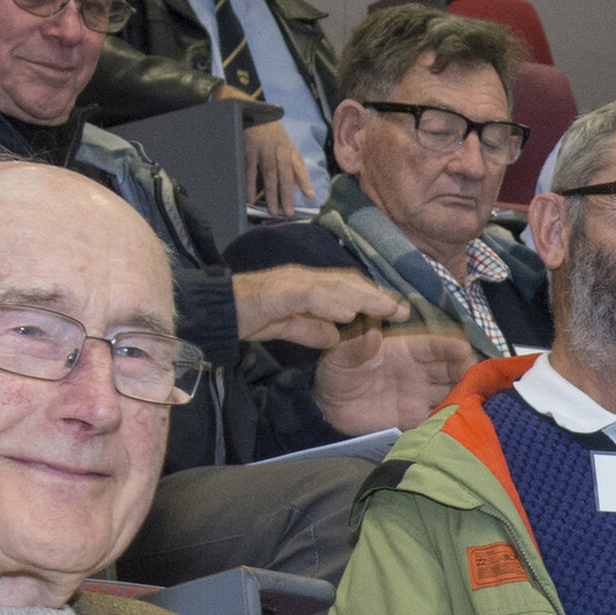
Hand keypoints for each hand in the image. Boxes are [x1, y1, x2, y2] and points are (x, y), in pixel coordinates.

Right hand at [234, 265, 409, 346]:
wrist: (211, 310)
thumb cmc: (247, 315)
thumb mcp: (285, 326)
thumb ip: (309, 329)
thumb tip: (335, 335)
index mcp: (307, 285)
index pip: (346, 288)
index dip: (373, 297)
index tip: (398, 310)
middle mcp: (302, 278)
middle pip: (346, 283)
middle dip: (376, 296)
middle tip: (404, 309)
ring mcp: (290, 282)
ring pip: (333, 286)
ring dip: (362, 298)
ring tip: (386, 309)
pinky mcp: (275, 293)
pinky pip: (307, 296)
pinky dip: (329, 304)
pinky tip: (347, 314)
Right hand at [239, 116, 308, 217]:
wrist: (251, 114)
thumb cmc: (271, 134)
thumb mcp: (285, 145)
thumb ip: (292, 164)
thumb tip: (301, 187)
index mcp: (289, 148)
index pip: (299, 166)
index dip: (304, 181)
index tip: (310, 196)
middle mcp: (279, 148)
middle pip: (285, 174)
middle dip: (287, 194)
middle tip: (289, 212)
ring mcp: (263, 148)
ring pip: (269, 174)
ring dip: (271, 194)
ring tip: (274, 211)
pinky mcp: (248, 149)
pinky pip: (250, 170)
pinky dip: (250, 185)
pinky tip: (251, 199)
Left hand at [314, 321, 471, 431]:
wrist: (327, 406)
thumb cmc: (336, 371)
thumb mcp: (341, 354)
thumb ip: (357, 346)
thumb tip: (372, 336)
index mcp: (404, 350)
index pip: (434, 346)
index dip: (450, 347)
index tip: (466, 350)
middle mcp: (418, 371)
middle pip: (450, 369)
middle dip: (468, 372)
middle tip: (482, 378)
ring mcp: (419, 394)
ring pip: (451, 392)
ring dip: (465, 395)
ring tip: (481, 400)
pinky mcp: (414, 418)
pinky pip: (438, 416)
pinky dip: (451, 418)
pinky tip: (463, 421)